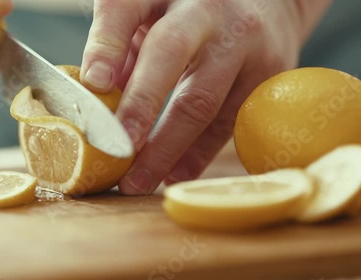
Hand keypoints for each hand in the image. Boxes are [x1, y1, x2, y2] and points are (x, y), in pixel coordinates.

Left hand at [80, 0, 331, 194]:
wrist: (267, 1)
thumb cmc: (191, 12)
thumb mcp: (152, 13)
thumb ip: (123, 48)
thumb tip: (100, 101)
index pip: (124, 9)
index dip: (105, 47)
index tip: (91, 87)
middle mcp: (205, 8)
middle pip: (168, 54)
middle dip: (139, 107)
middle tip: (117, 150)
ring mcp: (242, 38)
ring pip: (202, 100)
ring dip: (166, 148)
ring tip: (139, 180)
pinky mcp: (269, 70)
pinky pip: (228, 120)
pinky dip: (198, 153)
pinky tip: (175, 173)